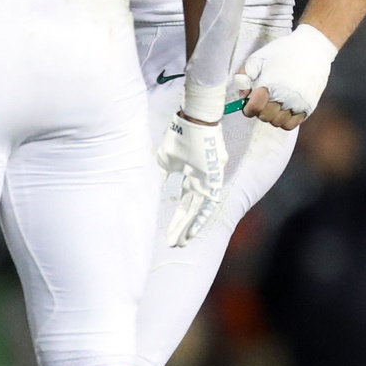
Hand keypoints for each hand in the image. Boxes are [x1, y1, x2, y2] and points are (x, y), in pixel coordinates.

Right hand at [157, 111, 227, 248]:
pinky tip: (193, 231)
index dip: (178, 219)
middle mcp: (201, 182)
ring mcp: (208, 182)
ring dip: (189, 227)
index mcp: (191, 176)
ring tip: (181, 243)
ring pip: (198, 211)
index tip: (171, 233)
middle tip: (174, 245)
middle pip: (191, 211)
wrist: (195, 120)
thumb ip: (161, 177)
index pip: (185, 203)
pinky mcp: (213, 179)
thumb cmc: (181, 136)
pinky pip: (207, 204)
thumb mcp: (165, 160)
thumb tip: (152, 192)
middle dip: (182, 228)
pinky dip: (200, 218)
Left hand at [234, 23, 338, 128]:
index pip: (253, 109)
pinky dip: (285, 120)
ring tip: (274, 104)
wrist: (312, 48)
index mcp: (269, 86)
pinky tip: (284, 109)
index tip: (248, 104)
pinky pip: (293, 124)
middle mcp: (284, 98)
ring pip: (278, 123)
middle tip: (262, 101)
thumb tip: (243, 96)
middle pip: (265, 117)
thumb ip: (243, 77)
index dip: (247, 108)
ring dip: (273, 116)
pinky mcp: (308, 107)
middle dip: (259, 111)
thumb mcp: (257, 58)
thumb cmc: (282, 52)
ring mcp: (298, 104)